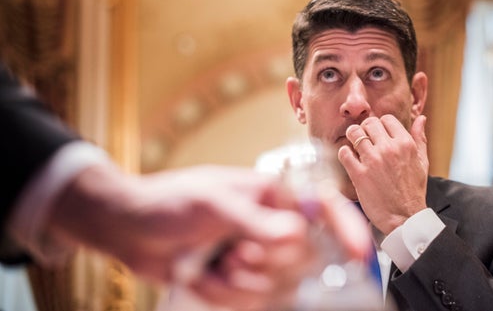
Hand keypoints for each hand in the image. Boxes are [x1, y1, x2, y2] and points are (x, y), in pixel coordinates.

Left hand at [47, 164, 369, 309]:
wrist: (130, 227)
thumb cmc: (171, 201)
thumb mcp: (214, 203)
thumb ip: (256, 221)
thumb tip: (298, 234)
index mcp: (273, 196)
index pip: (323, 208)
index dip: (347, 227)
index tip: (358, 253)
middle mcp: (271, 226)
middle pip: (302, 258)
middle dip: (266, 264)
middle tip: (235, 252)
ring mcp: (255, 255)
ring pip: (275, 285)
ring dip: (238, 282)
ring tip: (210, 264)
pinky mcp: (238, 280)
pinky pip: (249, 300)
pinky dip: (221, 295)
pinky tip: (199, 276)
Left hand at [338, 114, 428, 234]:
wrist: (404, 218)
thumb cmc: (413, 190)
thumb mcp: (422, 162)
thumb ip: (419, 138)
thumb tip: (421, 118)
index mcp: (405, 144)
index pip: (387, 119)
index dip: (381, 124)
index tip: (378, 134)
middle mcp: (389, 149)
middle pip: (369, 123)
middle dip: (365, 128)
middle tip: (364, 138)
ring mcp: (373, 161)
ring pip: (354, 133)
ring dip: (352, 137)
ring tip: (354, 145)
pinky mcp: (359, 175)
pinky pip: (344, 152)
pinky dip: (344, 153)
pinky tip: (350, 159)